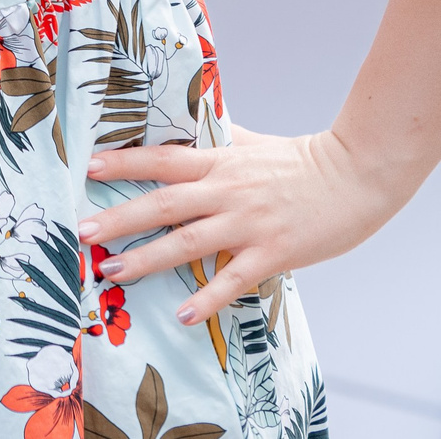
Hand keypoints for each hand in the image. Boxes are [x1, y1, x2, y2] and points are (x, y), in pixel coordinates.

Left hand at [78, 128, 403, 326]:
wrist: (357, 175)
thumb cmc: (304, 161)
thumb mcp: (255, 144)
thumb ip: (221, 139)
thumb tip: (193, 126)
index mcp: (222, 162)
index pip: (163, 160)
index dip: (125, 163)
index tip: (89, 167)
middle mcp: (228, 191)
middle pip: (164, 203)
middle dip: (121, 217)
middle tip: (83, 230)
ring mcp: (248, 223)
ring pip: (189, 242)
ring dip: (148, 258)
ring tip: (113, 269)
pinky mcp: (272, 252)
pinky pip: (232, 279)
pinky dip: (206, 297)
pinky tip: (182, 314)